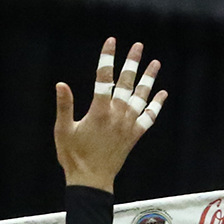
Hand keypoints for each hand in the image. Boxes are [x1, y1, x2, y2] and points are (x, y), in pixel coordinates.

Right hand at [54, 38, 166, 192]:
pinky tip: (162, 93)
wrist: (91, 180)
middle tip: (138, 46)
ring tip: (155, 63)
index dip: (107, 58)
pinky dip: (156, 105)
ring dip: (149, 79)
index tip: (111, 42)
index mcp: (99, 111)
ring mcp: (128, 125)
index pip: (103, 78)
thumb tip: (61, 84)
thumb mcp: (63, 130)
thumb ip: (64, 106)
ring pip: (141, 96)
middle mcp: (117, 114)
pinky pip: (149, 117)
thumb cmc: (73, 156)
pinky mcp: (134, 135)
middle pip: (126, 83)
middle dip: (132, 63)